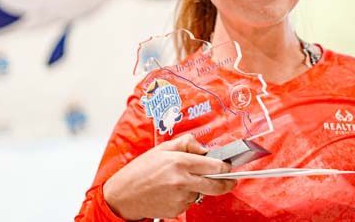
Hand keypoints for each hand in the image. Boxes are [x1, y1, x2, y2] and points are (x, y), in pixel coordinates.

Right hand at [103, 134, 236, 219]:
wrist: (123, 196)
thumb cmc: (140, 171)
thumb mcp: (162, 148)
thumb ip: (187, 143)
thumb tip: (204, 148)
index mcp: (180, 162)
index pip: (214, 166)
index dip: (225, 166)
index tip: (228, 166)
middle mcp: (183, 181)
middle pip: (216, 185)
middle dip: (227, 183)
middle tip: (231, 181)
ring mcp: (180, 198)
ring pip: (201, 193)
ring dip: (199, 188)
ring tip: (180, 181)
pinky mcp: (177, 210)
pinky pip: (189, 201)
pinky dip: (187, 196)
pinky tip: (173, 191)